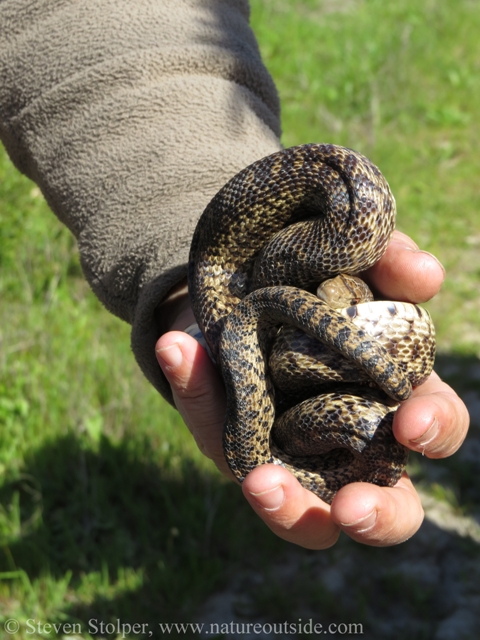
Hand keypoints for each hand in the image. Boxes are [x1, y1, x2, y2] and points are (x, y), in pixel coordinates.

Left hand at [155, 231, 468, 548]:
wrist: (251, 280)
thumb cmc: (321, 282)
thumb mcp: (356, 262)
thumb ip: (391, 262)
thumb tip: (425, 275)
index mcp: (395, 396)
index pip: (434, 426)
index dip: (435, 430)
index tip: (411, 423)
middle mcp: (352, 442)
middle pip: (389, 508)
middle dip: (377, 515)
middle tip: (351, 508)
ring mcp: (295, 455)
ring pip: (307, 517)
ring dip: (286, 507)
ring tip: (259, 481)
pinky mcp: (240, 446)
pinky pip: (220, 439)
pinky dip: (198, 397)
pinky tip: (178, 350)